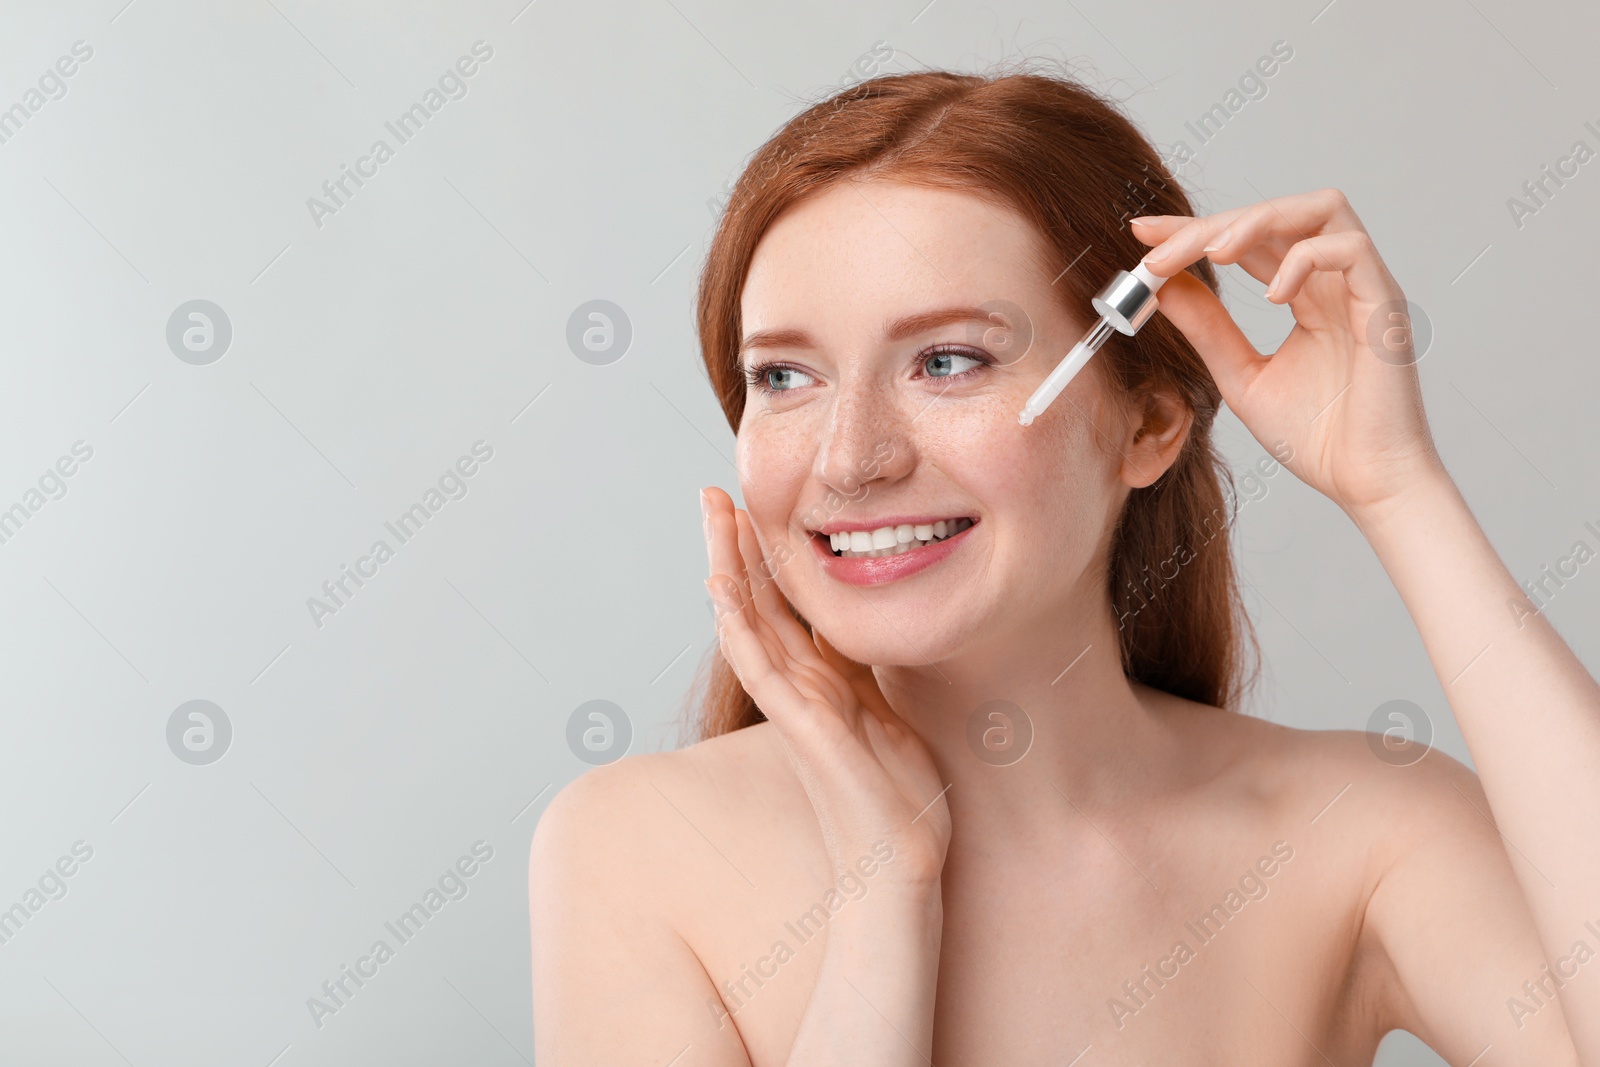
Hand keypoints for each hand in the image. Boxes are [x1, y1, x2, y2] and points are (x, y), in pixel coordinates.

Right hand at [700, 486, 951, 887]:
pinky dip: (737, 624)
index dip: (766, 558)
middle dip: (736, 546)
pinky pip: (760, 666)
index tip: (754, 509)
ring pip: (748, 623)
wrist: (901, 865)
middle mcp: (800, 688)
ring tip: (714, 516)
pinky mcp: (803, 726)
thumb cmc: (900, 802)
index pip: (784, 607)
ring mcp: (796, 705)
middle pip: (756, 603)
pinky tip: (720, 586)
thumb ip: (867, 677)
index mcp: (822, 682)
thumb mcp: (888, 715)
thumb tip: (863, 636)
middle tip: (713, 493)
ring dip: (728, 567)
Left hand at [1131, 188, 1448, 518]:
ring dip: (1260, 221)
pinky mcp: (1386, 305)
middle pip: (1275, 216)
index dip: (1196, 229)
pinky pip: (1351, 249)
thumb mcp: (1240, 375)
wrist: (1364, 483)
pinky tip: (1273, 297)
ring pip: (1321, 209)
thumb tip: (1163, 286)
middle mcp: (1336, 283)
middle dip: (1212, 225)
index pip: (1248, 240)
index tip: (1143, 234)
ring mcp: (1364, 289)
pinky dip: (1304, 260)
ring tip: (1216, 253)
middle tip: (1159, 251)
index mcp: (1305, 296)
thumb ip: (1207, 328)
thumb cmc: (1316, 439)